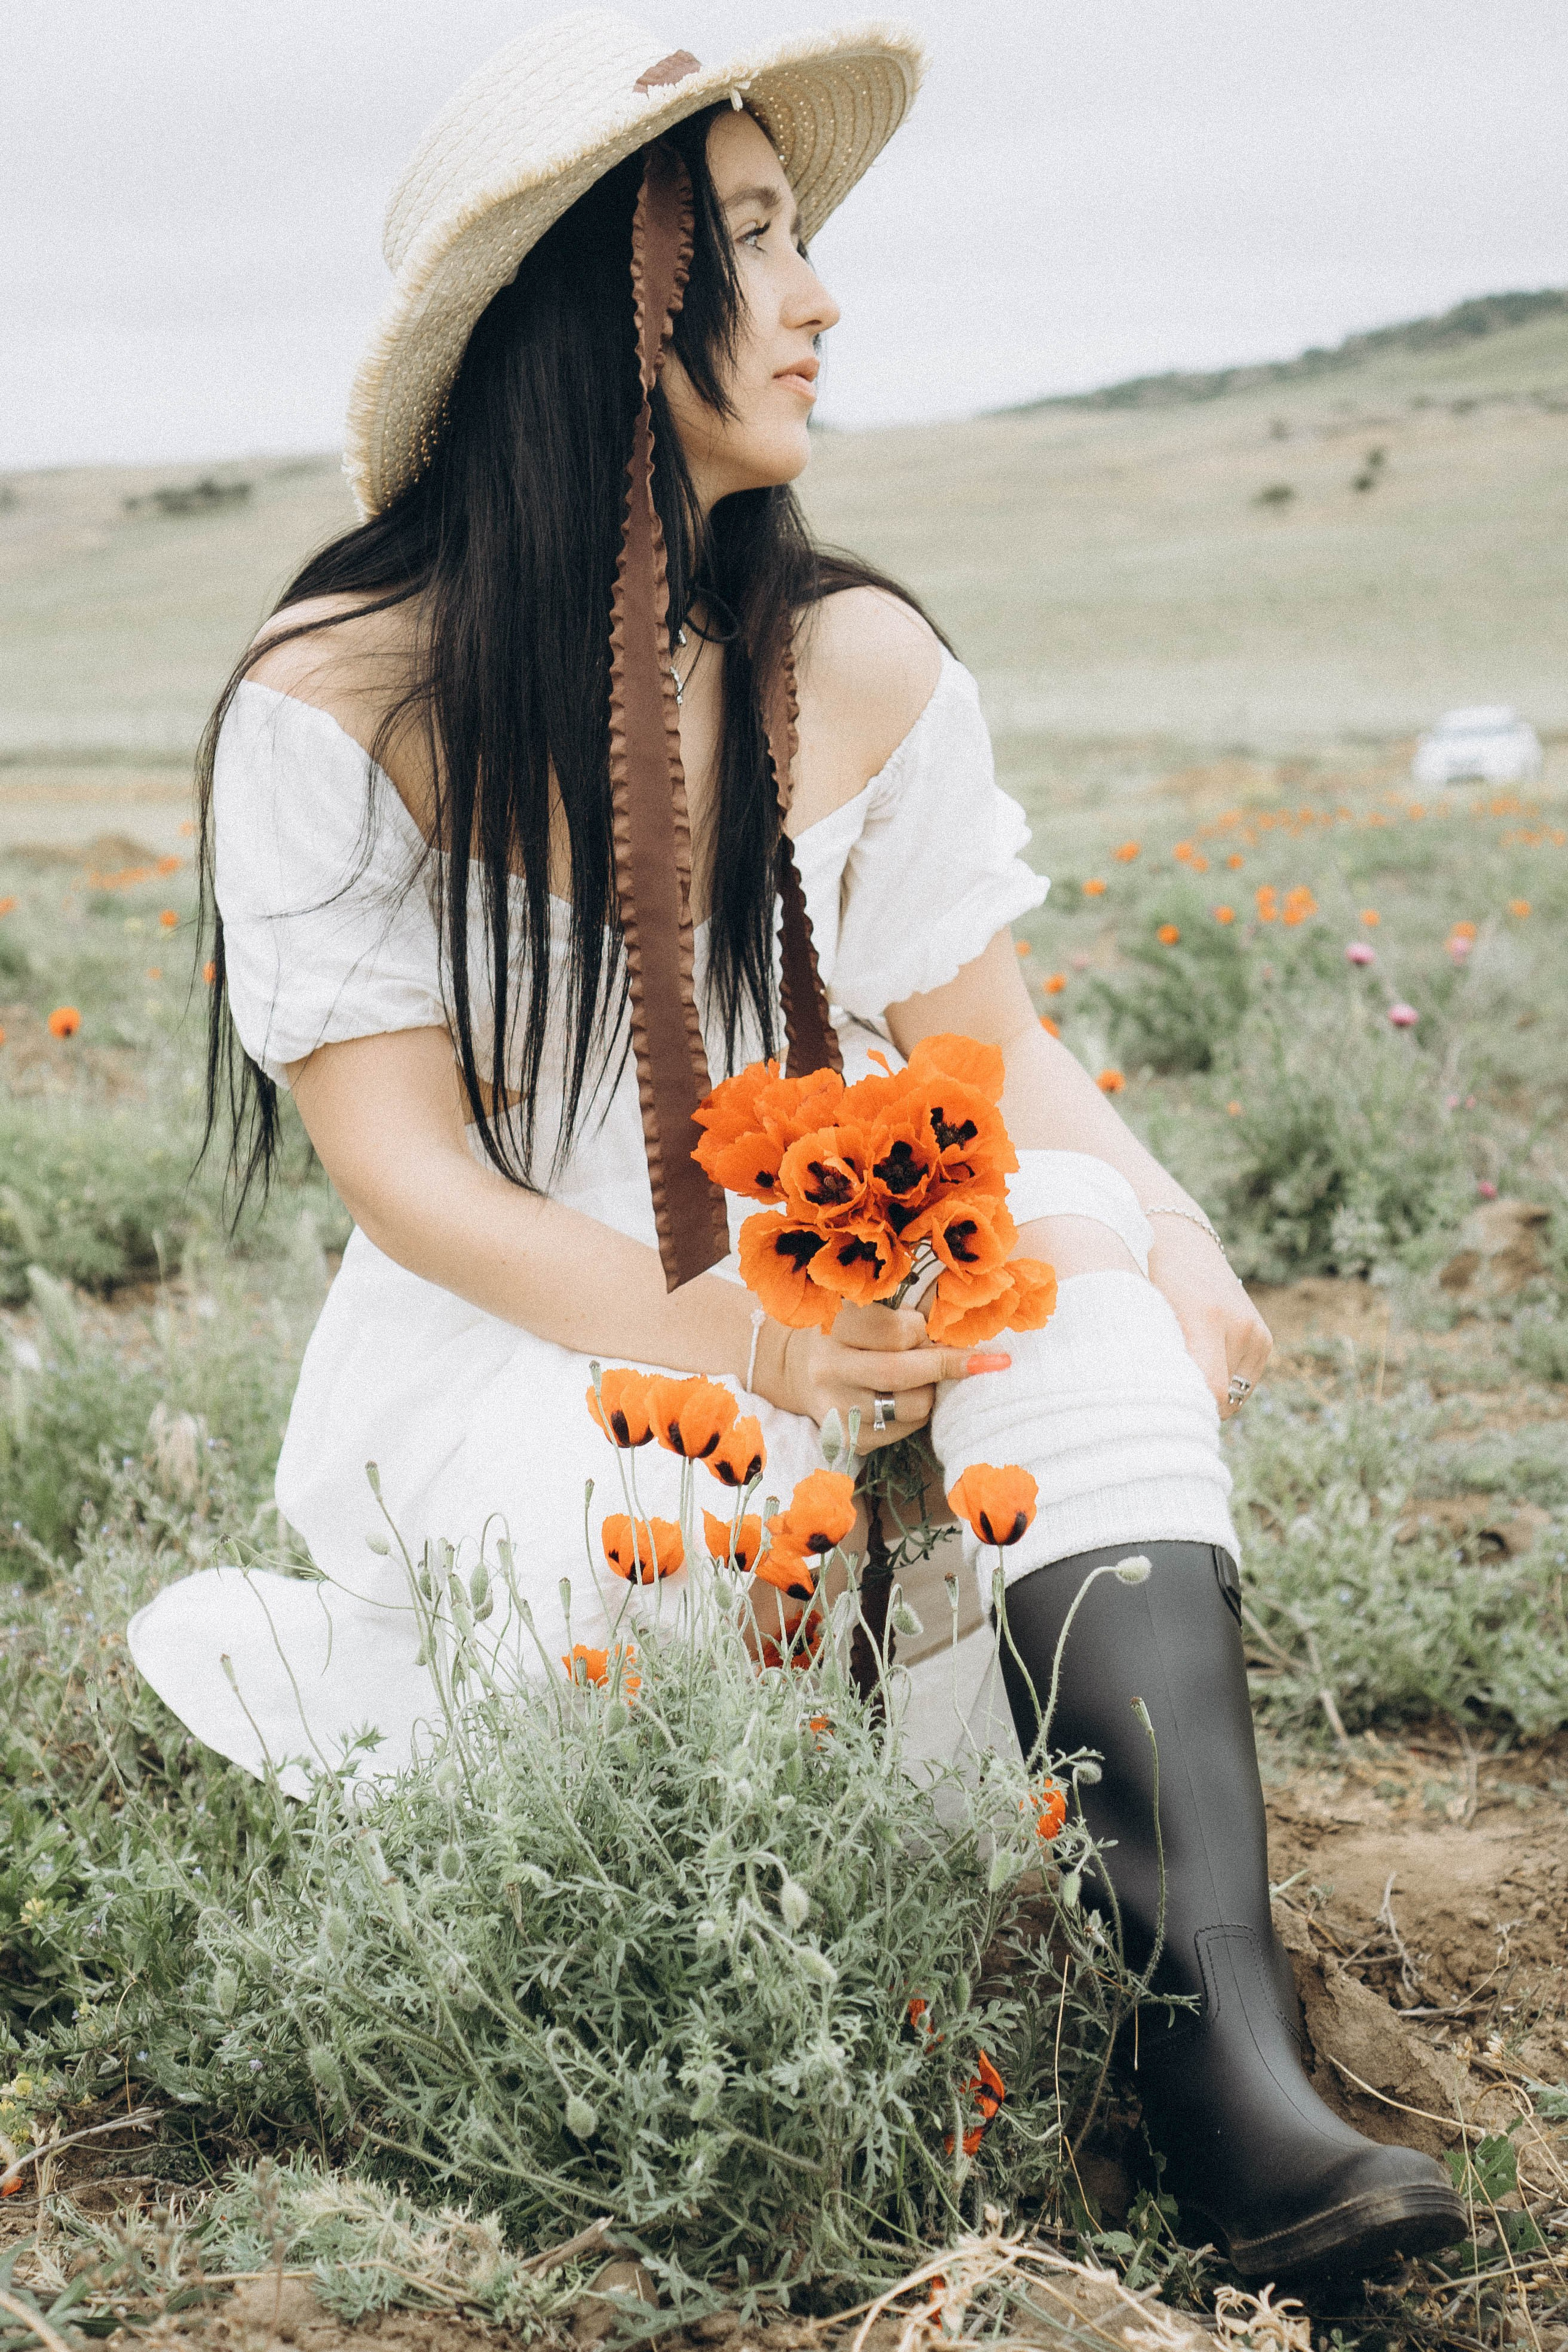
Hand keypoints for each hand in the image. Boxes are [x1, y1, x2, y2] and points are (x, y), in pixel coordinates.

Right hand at [755, 1302, 1009, 1452]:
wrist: (799, 1369)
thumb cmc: (847, 1331)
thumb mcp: (865, 1309)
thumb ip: (908, 1308)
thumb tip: (964, 1316)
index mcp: (834, 1327)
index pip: (894, 1330)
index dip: (923, 1330)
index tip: (932, 1328)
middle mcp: (828, 1369)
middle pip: (903, 1372)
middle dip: (946, 1364)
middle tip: (981, 1360)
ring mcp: (835, 1409)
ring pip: (911, 1407)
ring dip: (931, 1392)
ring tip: (923, 1378)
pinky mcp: (847, 1439)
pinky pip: (903, 1432)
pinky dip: (915, 1416)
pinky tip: (905, 1399)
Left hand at [1147, 1218, 1271, 1417]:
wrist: (1178, 1240)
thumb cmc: (1147, 1279)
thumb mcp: (1142, 1312)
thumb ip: (1153, 1355)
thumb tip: (1151, 1407)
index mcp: (1205, 1316)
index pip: (1209, 1388)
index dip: (1187, 1411)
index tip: (1163, 1420)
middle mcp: (1238, 1326)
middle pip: (1221, 1398)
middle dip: (1194, 1407)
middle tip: (1162, 1406)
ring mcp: (1255, 1333)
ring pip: (1233, 1395)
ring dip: (1207, 1396)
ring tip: (1178, 1374)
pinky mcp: (1263, 1339)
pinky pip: (1242, 1383)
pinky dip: (1221, 1384)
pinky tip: (1198, 1365)